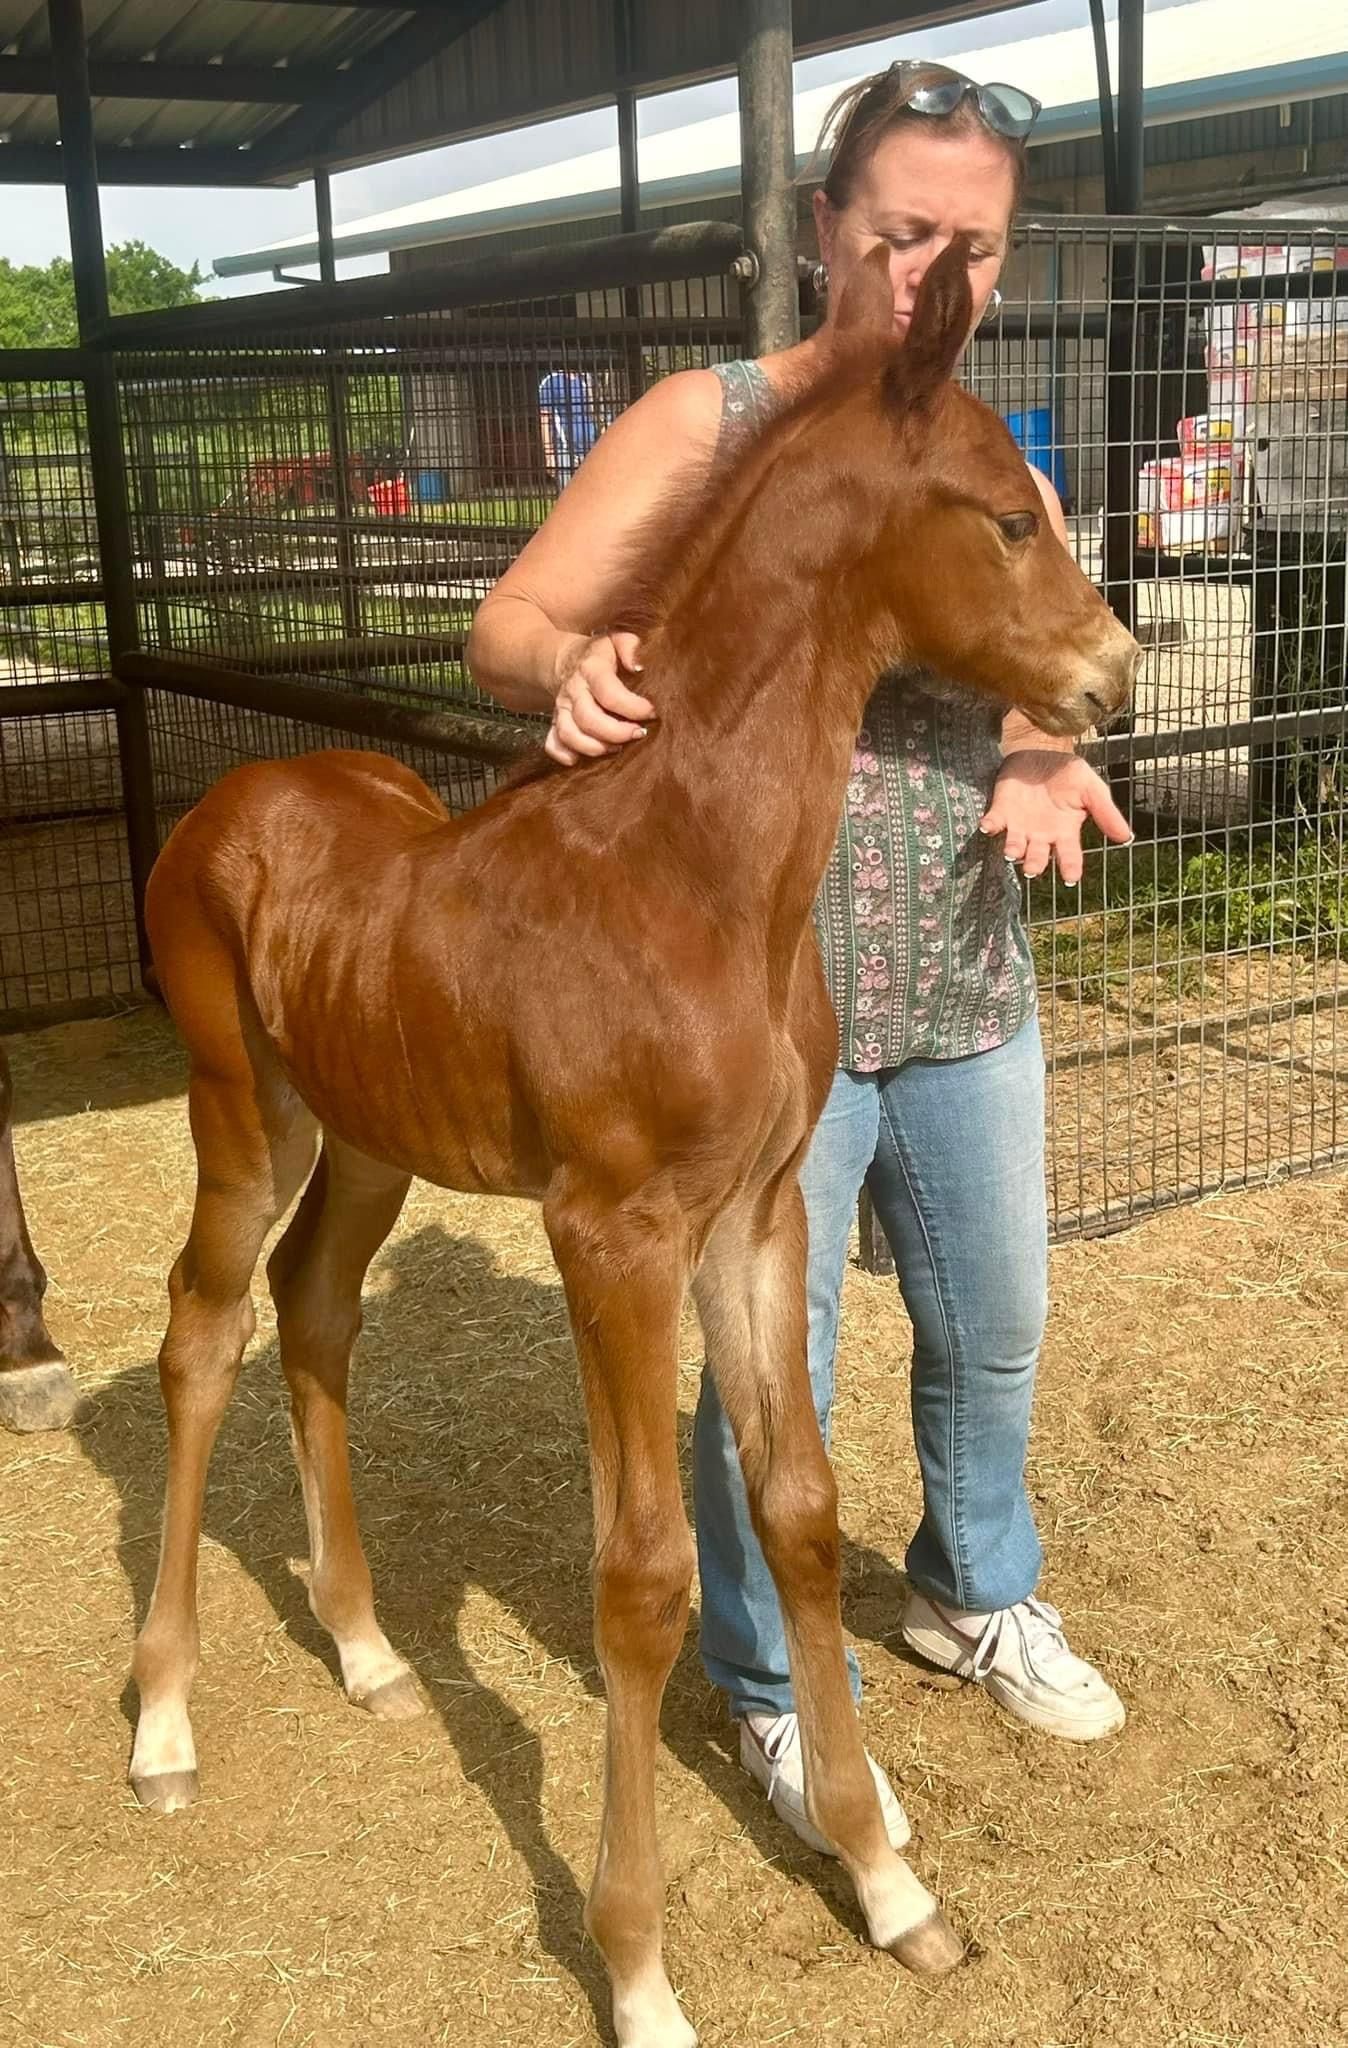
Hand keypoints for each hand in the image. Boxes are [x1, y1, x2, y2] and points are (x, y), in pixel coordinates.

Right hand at [546, 632, 654, 765]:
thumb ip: (631, 647)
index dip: (632, 707)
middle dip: (616, 733)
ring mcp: (563, 708)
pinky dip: (564, 755)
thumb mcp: (618, 640)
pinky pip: (553, 743)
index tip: (651, 713)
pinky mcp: (556, 722)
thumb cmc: (601, 654)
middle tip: (638, 734)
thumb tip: (639, 667)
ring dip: (594, 747)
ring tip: (616, 748)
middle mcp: (574, 690)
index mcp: (592, 668)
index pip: (610, 693)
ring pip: (569, 734)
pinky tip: (580, 759)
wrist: (567, 660)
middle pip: (588, 718)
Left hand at [980, 749, 1131, 883]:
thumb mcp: (1092, 789)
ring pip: (1015, 846)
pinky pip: (993, 823)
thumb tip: (1126, 837)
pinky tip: (987, 827)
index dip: (1070, 867)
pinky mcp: (1001, 812)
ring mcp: (1019, 826)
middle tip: (1033, 869)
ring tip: (1012, 853)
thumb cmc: (1068, 774)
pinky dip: (990, 825)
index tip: (1071, 879)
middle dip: (1035, 864)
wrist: (1042, 752)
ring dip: (1013, 850)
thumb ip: (1106, 813)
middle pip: (1038, 857)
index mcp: (1065, 832)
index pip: (1069, 855)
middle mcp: (1041, 836)